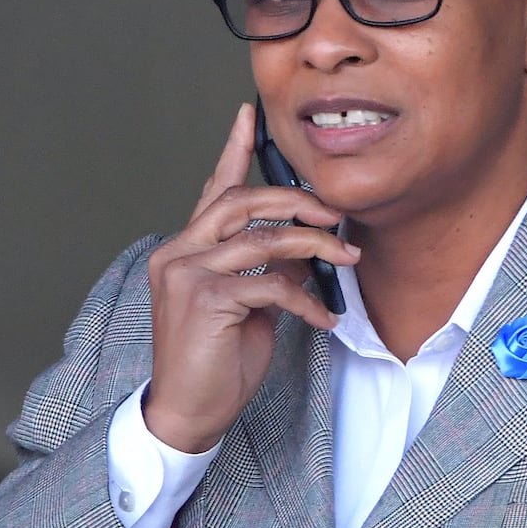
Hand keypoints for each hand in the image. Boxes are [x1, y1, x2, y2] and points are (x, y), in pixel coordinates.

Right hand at [143, 103, 358, 452]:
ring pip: (264, 238)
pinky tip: (324, 318)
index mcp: (185, 248)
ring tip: (347, 257)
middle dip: (298, 200)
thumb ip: (265, 269)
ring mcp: (188, 273)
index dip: (232, 149)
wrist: (187, 412)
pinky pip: (271, 283)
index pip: (213, 189)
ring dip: (316, 246)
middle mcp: (179, 251)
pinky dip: (306, 298)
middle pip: (243, 200)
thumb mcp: (247, 307)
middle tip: (336, 213)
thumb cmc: (215, 362)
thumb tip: (304, 249)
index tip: (248, 114)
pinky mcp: (206, 300)